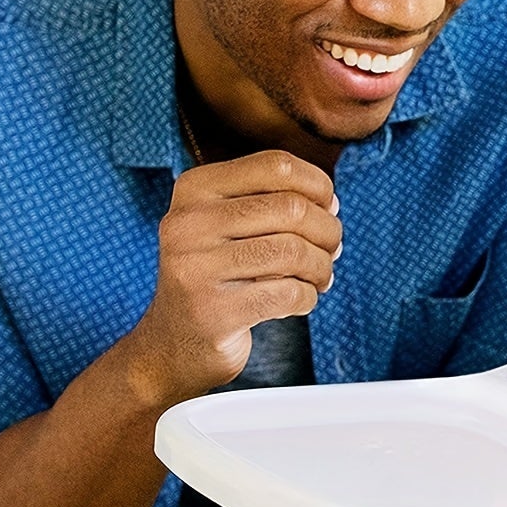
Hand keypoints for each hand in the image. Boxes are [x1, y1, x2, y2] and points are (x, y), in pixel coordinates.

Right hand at [127, 151, 343, 406]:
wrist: (175, 341)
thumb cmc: (218, 274)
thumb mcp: (230, 224)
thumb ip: (276, 201)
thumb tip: (331, 201)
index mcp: (194, 189)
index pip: (276, 166)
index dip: (319, 185)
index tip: (328, 209)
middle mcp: (187, 223)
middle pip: (292, 208)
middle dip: (328, 231)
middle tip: (331, 250)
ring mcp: (195, 268)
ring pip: (294, 252)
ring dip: (321, 267)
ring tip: (320, 278)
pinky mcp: (213, 311)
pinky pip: (289, 294)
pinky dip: (307, 297)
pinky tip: (299, 300)